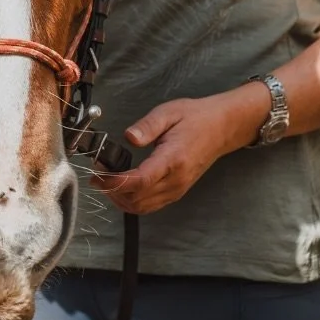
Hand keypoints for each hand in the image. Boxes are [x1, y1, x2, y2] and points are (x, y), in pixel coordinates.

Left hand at [91, 88, 266, 215]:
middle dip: (113, 191)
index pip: (140, 181)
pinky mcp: (177, 191)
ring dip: (121, 199)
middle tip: (97, 175)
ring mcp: (177, 189)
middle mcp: (176, 180)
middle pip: (137, 199)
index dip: (116, 183)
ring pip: (143, 207)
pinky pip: (151, 206)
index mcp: (172, 159)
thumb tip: (129, 137)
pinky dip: (133, 201)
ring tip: (107, 181)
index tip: (98, 175)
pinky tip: (123, 187)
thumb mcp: (169, 112)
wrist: (221, 128)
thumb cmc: (195, 117)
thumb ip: (148, 125)